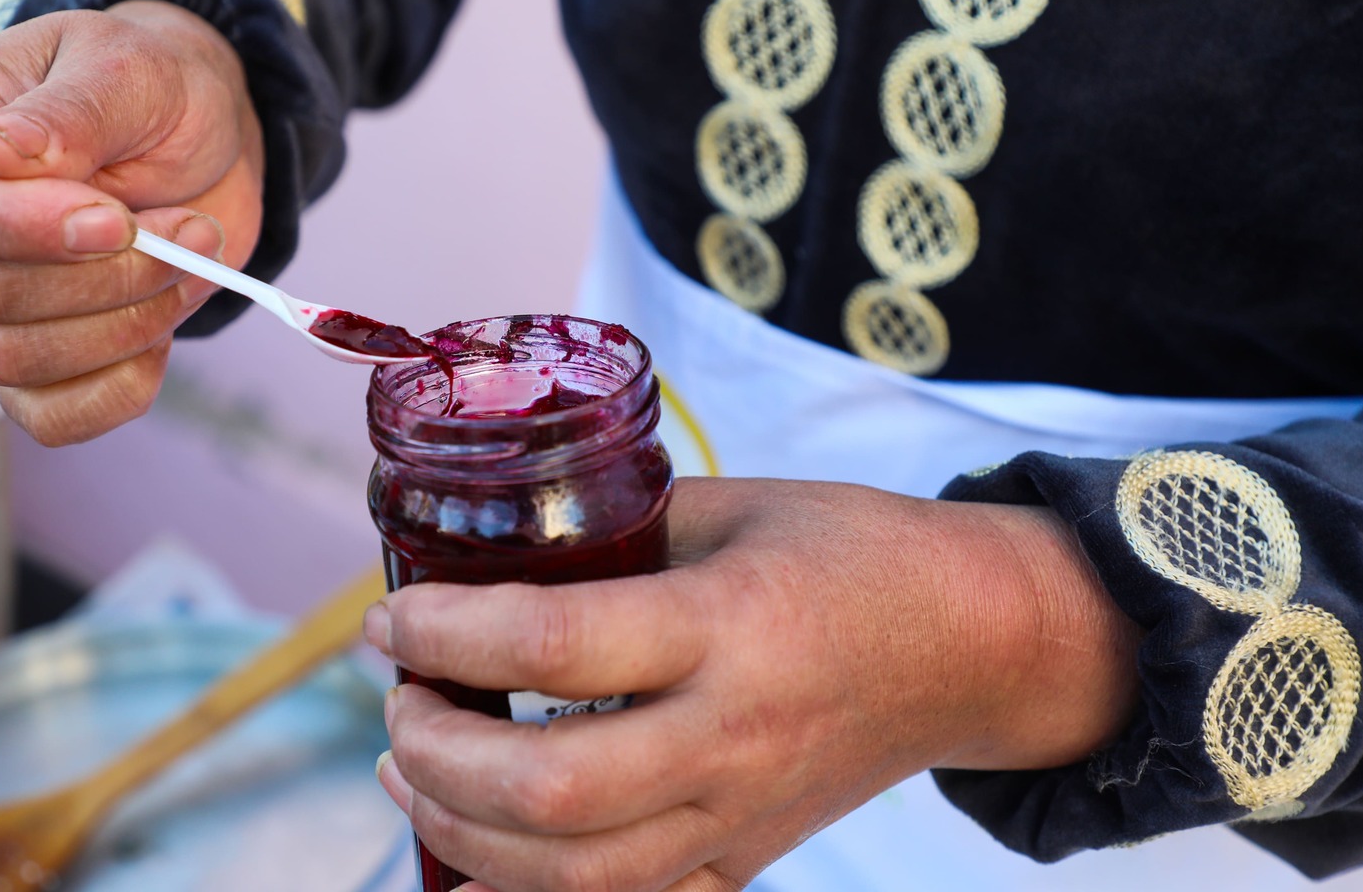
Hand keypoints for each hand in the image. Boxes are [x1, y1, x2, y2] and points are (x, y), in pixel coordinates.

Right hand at [0, 0, 263, 444]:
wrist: (202, 136)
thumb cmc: (151, 85)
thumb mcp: (126, 68)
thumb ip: (67, 114)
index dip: (18, 226)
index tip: (115, 220)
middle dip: (105, 276)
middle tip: (193, 233)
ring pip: (13, 359)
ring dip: (126, 323)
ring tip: (194, 261)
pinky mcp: (31, 357)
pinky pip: (49, 416)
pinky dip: (119, 388)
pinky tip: (162, 333)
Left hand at [365, 477, 1141, 891]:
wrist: (970, 644)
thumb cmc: (850, 555)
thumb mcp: (732, 508)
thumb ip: (616, 532)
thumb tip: (489, 549)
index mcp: (729, 626)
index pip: (555, 644)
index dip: (447, 633)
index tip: (392, 619)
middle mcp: (733, 737)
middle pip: (549, 792)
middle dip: (437, 751)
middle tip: (399, 700)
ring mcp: (742, 816)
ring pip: (576, 877)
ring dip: (462, 831)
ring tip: (410, 772)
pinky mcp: (746, 859)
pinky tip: (474, 861)